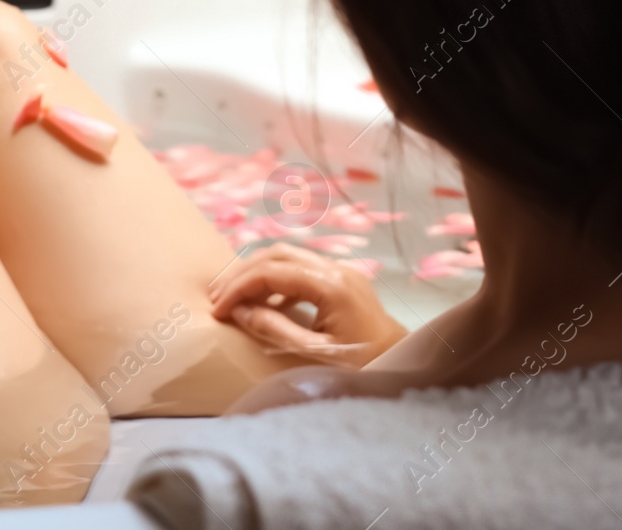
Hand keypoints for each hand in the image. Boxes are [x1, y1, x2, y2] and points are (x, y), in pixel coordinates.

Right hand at [208, 243, 406, 367]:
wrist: (405, 367)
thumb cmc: (364, 366)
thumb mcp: (315, 354)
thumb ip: (275, 329)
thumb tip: (239, 312)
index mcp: (331, 285)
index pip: (271, 273)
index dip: (238, 287)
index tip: (217, 309)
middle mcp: (336, 268)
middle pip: (276, 254)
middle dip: (242, 272)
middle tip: (216, 297)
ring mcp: (341, 271)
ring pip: (287, 257)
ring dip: (257, 273)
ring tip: (232, 297)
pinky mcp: (343, 281)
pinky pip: (301, 270)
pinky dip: (276, 282)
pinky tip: (262, 304)